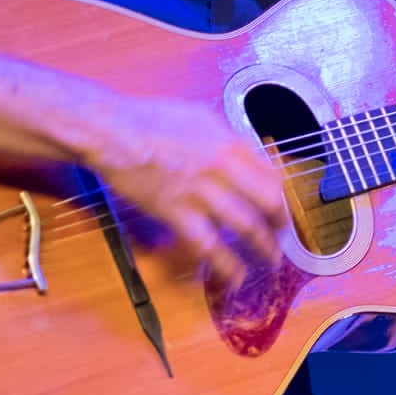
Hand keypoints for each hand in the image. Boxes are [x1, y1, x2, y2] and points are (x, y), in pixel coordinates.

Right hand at [86, 95, 286, 288]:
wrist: (112, 132)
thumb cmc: (150, 119)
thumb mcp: (200, 117)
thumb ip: (226, 138)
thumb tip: (244, 154)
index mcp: (230, 142)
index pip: (271, 174)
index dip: (281, 194)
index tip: (281, 205)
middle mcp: (223, 168)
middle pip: (267, 201)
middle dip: (281, 223)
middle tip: (284, 234)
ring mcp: (201, 192)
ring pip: (246, 226)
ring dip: (264, 247)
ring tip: (271, 260)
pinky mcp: (177, 213)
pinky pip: (209, 246)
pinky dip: (226, 265)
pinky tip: (235, 277)